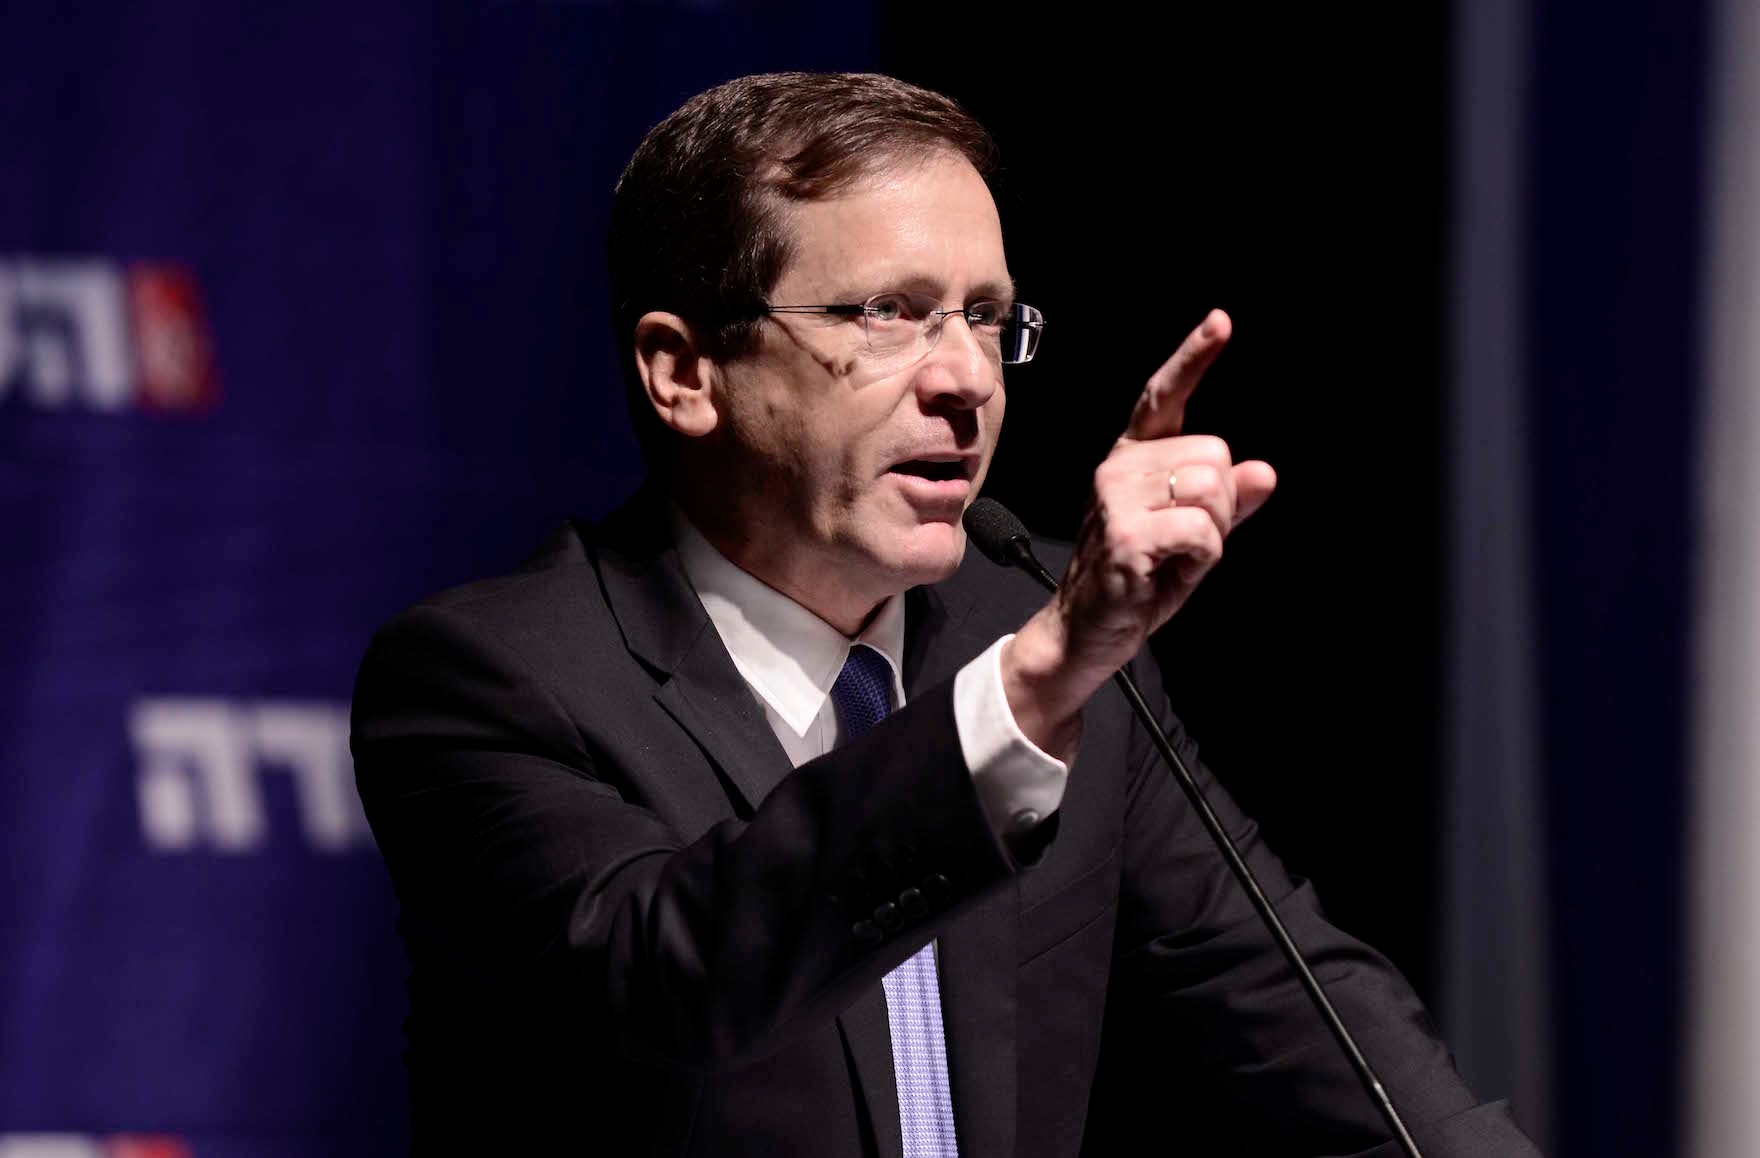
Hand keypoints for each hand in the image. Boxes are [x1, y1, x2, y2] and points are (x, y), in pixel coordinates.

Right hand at [1001, 309, 1276, 757]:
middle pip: (1215, 454)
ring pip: (1212, 490)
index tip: (1221, 322)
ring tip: (1175, 558)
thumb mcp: (1190, 535)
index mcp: (1133, 456)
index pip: (1164, 397)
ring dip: (1212, 534)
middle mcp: (1118, 465)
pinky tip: (1168, 573)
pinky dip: (1202, 558)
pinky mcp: (1124, 533)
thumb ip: (1226, 502)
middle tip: (1184, 543)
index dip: (1193, 358)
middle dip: (1221, 505)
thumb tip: (1262, 473)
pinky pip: (1202, 530)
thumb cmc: (1136, 579)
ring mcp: (1115, 496)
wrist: (1085, 631)